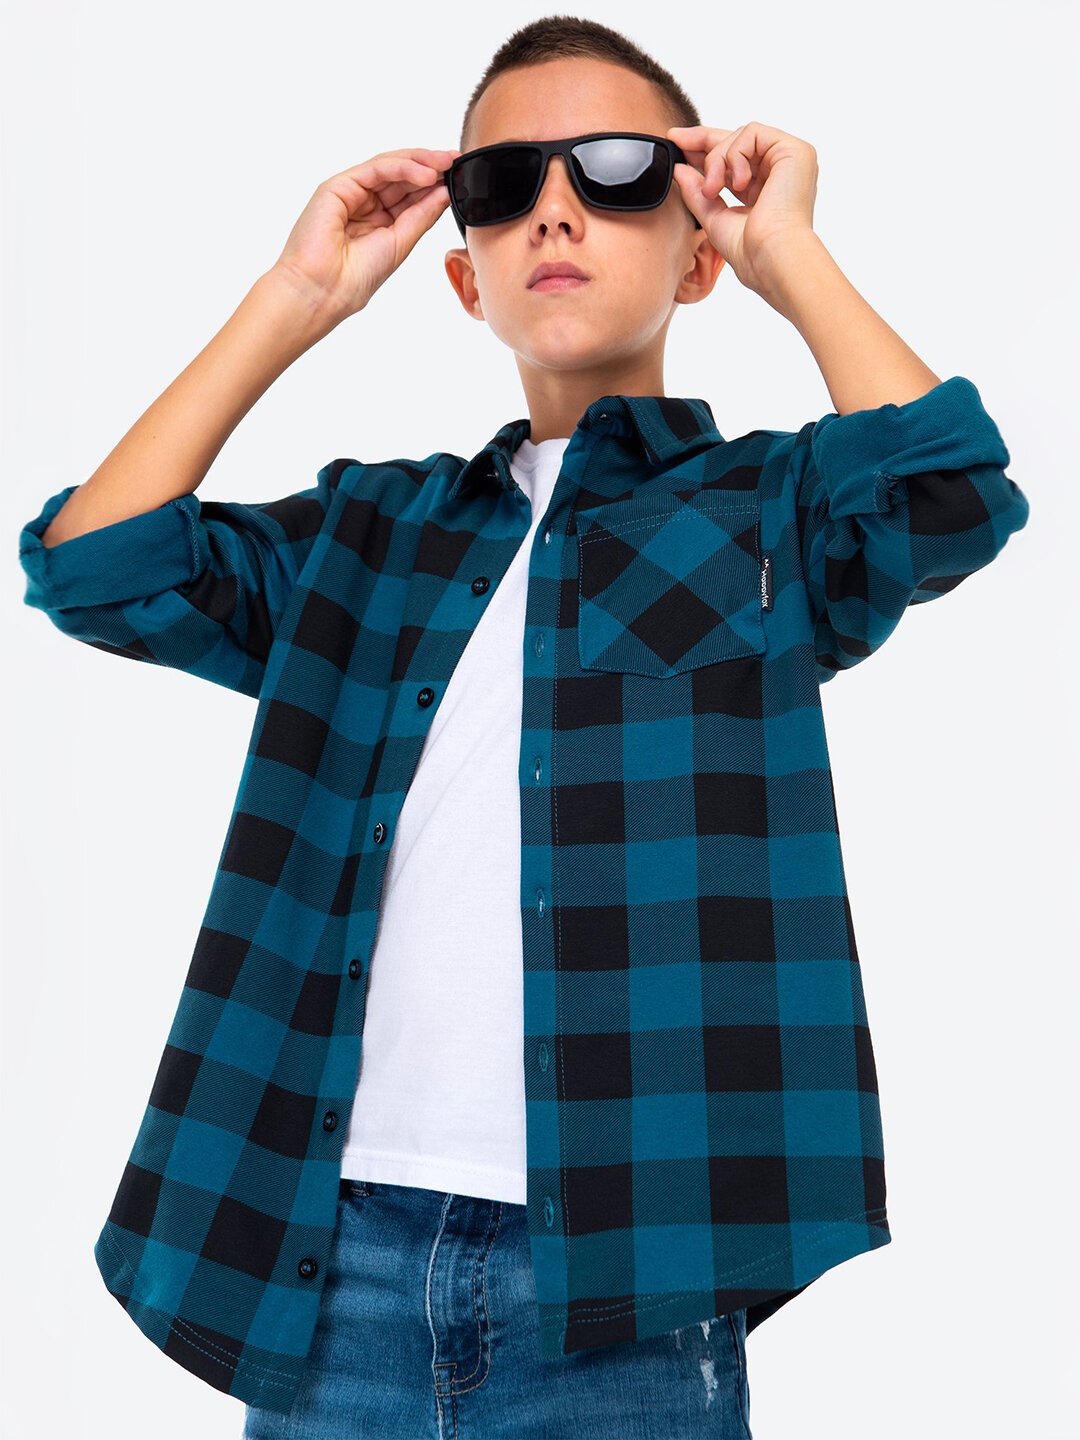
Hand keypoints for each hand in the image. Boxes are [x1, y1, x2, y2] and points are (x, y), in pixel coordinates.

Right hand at [269, 148, 463, 321]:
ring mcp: (350, 194)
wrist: (324, 290)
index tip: (459, 177)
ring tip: (444, 163)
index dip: (434, 184)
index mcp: (378, 221)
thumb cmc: (355, 278)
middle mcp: (364, 204)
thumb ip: (421, 216)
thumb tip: (444, 193)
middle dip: (430, 166)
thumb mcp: (401, 243)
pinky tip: (424, 173)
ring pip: (389, 167)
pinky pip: (375, 169)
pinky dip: (402, 168)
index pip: (409, 194)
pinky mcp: (337, 186)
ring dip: (419, 162)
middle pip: (401, 176)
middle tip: (455, 161)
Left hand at [666, 122, 818, 294]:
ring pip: (740, 136)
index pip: (734, 159)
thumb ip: (698, 193)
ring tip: (713, 191)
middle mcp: (781, 171)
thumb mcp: (714, 217)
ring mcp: (790, 159)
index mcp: (766, 188)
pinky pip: (753, 133)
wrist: (771, 259)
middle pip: (737, 141)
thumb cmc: (750, 251)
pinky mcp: (796, 150)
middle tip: (678, 141)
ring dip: (717, 160)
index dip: (705, 148)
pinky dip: (736, 155)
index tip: (677, 142)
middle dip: (703, 141)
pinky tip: (738, 184)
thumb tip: (680, 169)